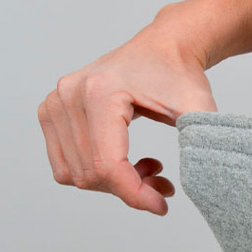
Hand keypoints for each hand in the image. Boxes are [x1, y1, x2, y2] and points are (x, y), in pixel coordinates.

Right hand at [37, 18, 216, 215]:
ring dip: (112, 183)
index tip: (162, 205)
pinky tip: (127, 160)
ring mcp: (56, 102)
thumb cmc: (180, 72)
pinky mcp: (52, 110)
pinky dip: (94, 172)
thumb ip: (199, 142)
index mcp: (101, 92)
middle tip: (163, 183)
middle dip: (129, 189)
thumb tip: (199, 183)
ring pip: (74, 174)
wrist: (166, 46)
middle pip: (89, 173)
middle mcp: (70, 95)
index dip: (135, 194)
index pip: (107, 164)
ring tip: (148, 169)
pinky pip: (65, 162)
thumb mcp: (198, 106)